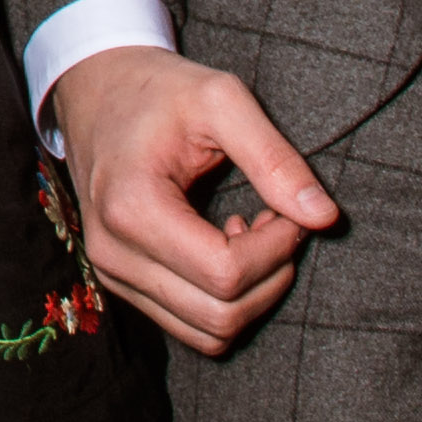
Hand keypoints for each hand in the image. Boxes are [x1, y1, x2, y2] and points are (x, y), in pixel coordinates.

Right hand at [49, 43, 335, 354]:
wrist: (96, 89)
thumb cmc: (159, 90)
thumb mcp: (221, 99)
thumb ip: (274, 158)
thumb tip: (324, 218)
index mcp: (131, 207)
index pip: (226, 273)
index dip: (276, 248)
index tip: (289, 208)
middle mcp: (114, 253)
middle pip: (220, 315)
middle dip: (270, 275)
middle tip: (279, 222)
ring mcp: (112, 275)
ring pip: (208, 333)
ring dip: (251, 295)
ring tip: (253, 234)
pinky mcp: (121, 284)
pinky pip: (190, 326)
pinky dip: (225, 301)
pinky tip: (228, 249)